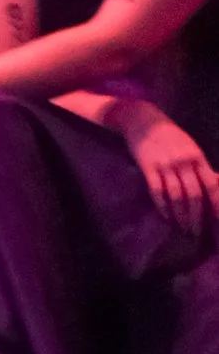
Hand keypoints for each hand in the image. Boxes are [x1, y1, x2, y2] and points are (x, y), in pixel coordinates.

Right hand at [129, 107, 218, 225]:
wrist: (143, 120)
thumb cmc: (170, 136)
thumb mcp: (190, 147)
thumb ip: (201, 167)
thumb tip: (214, 189)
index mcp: (197, 157)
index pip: (211, 184)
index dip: (216, 204)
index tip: (217, 220)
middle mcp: (183, 162)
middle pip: (194, 195)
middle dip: (197, 218)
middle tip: (197, 233)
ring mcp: (165, 164)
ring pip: (176, 196)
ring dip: (180, 217)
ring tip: (183, 229)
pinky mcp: (148, 167)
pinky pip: (157, 191)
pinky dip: (163, 207)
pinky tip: (166, 217)